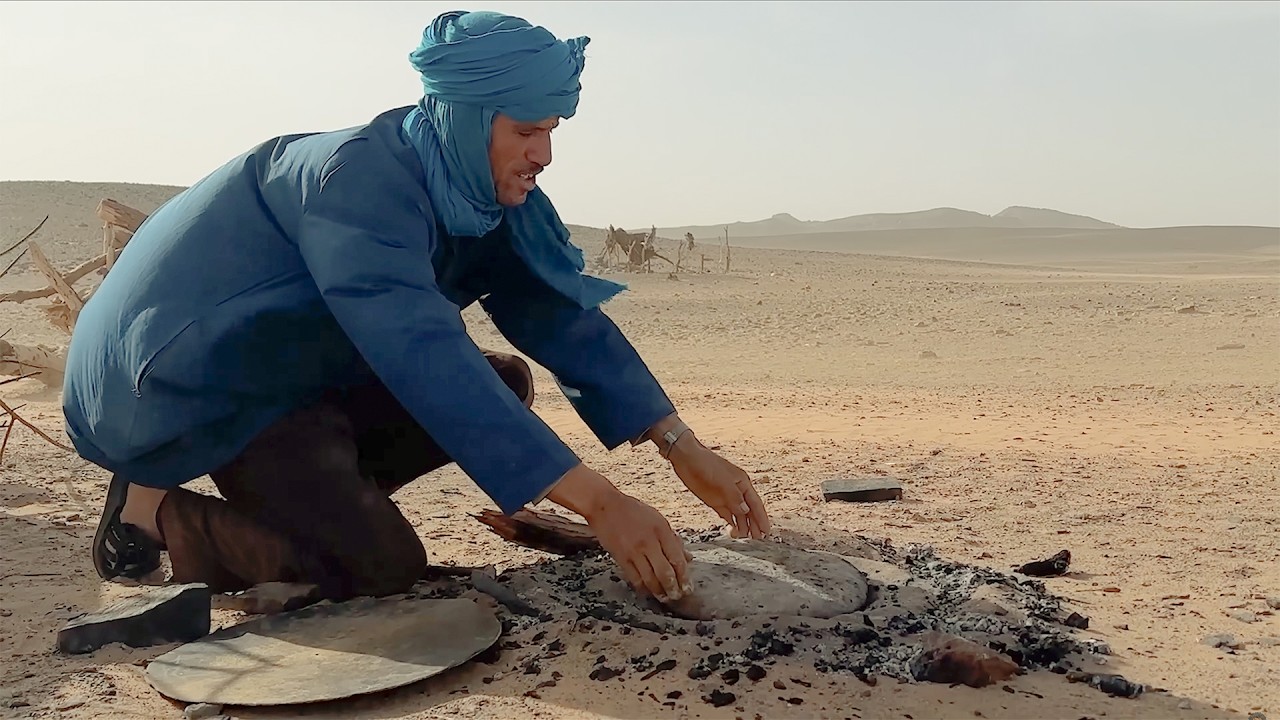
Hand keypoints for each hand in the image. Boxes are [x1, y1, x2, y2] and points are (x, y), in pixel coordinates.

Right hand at [546, 464, 691, 600]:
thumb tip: (688, 558)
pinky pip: (634, 578)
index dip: (684, 577)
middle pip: (665, 573)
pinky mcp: (621, 558)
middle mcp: (649, 542)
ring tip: (664, 597)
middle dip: (673, 588)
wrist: (605, 506)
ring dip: (659, 591)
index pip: (677, 559)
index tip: (688, 587)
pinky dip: (643, 587)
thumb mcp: (658, 520)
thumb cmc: (633, 511)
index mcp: (661, 531)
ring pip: (650, 579)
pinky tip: (648, 591)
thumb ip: (673, 540)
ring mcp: (634, 551)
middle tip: (677, 596)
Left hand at [669, 435, 770, 539]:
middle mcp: (736, 491)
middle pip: (748, 511)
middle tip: (758, 538)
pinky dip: (731, 521)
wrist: (687, 458)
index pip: (755, 504)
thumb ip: (734, 497)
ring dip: (742, 525)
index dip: (762, 518)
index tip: (766, 531)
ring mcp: (725, 496)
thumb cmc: (706, 464)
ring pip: (738, 513)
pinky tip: (733, 529)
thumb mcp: (722, 480)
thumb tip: (745, 511)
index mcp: (742, 483)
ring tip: (744, 537)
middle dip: (754, 524)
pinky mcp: (714, 500)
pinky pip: (726, 513)